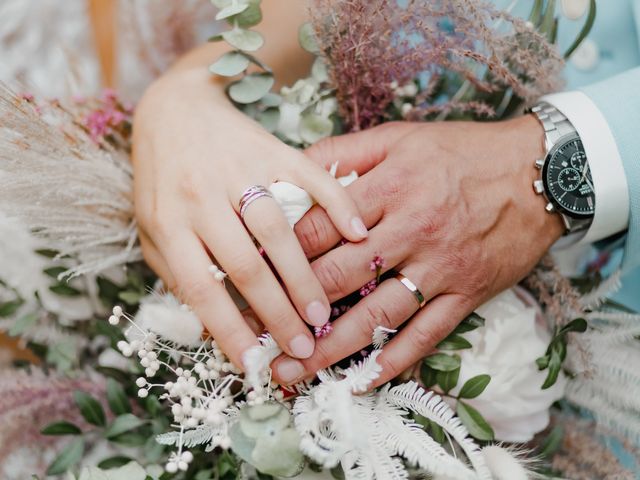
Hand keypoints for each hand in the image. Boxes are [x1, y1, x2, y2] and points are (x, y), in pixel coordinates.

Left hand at [132, 69, 367, 367]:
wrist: (176, 107)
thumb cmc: (162, 176)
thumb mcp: (151, 225)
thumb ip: (173, 269)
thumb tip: (205, 321)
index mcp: (170, 221)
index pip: (200, 286)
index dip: (227, 329)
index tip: (253, 362)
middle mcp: (204, 197)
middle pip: (247, 265)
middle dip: (276, 313)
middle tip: (302, 345)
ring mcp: (241, 170)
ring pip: (279, 230)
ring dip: (304, 275)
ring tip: (323, 312)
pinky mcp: (272, 149)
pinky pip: (310, 178)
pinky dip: (336, 205)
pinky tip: (357, 235)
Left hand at [272, 116, 563, 386]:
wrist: (540, 172)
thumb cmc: (463, 152)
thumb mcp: (401, 136)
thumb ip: (344, 150)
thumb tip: (293, 165)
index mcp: (389, 187)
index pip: (318, 228)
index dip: (278, 254)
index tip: (248, 276)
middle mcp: (411, 229)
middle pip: (338, 277)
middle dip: (290, 308)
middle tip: (254, 334)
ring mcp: (440, 266)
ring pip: (376, 315)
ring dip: (330, 348)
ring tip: (292, 371)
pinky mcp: (466, 294)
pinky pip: (426, 335)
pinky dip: (394, 361)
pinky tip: (361, 381)